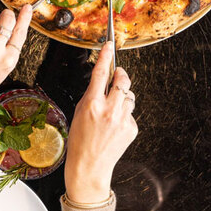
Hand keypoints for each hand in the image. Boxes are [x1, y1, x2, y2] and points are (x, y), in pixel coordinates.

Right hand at [64, 46, 137, 205]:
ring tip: (112, 110)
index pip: (100, 73)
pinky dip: (124, 115)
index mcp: (91, 104)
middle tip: (118, 75)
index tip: (109, 45)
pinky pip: (130, 113)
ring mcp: (122, 120)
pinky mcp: (131, 129)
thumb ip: (91, 96)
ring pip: (130, 97)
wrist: (89, 166)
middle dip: (121, 75)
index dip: (105, 56)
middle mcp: (109, 110)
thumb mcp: (78, 112)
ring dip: (123, 98)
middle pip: (122, 81)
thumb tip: (103, 83)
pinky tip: (115, 126)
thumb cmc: (79, 141)